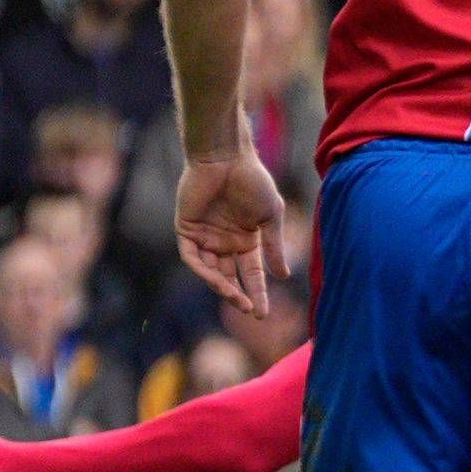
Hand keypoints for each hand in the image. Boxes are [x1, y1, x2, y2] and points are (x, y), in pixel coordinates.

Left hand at [175, 147, 283, 315]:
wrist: (226, 158)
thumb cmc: (253, 182)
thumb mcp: (270, 217)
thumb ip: (273, 246)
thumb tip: (283, 276)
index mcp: (247, 240)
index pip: (252, 273)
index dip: (258, 292)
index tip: (263, 313)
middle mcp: (225, 242)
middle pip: (231, 276)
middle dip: (239, 295)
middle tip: (249, 310)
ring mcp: (205, 237)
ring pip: (211, 271)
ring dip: (221, 286)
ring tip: (234, 297)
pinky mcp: (187, 230)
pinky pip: (192, 257)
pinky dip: (203, 270)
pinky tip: (216, 280)